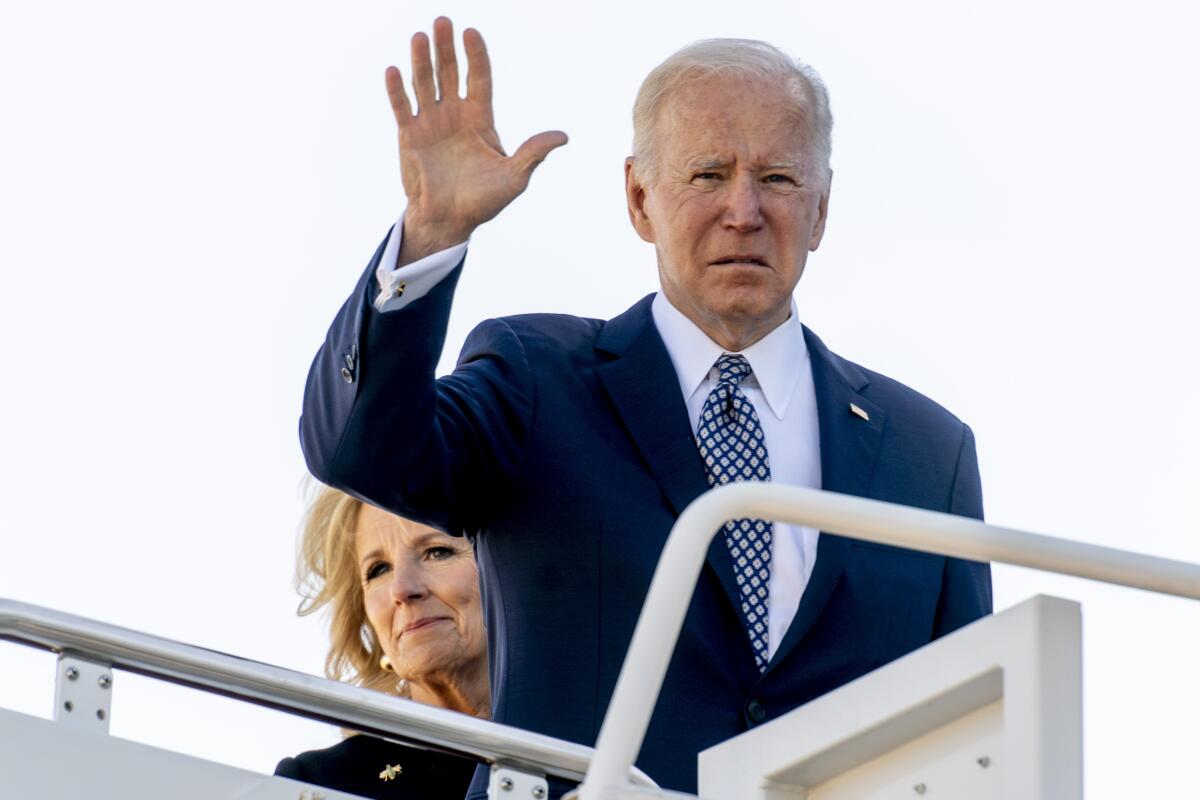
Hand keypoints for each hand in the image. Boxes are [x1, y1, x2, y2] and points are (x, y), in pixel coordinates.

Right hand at [387, 18, 567, 263]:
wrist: (449, 220)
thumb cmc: (484, 201)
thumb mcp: (515, 177)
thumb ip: (533, 153)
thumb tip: (563, 136)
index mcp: (480, 119)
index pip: (479, 78)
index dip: (476, 55)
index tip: (471, 32)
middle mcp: (455, 114)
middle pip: (450, 72)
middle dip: (447, 48)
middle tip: (443, 22)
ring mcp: (431, 123)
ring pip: (425, 83)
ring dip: (421, 61)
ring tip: (420, 36)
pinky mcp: (410, 136)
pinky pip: (403, 107)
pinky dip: (397, 90)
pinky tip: (394, 70)